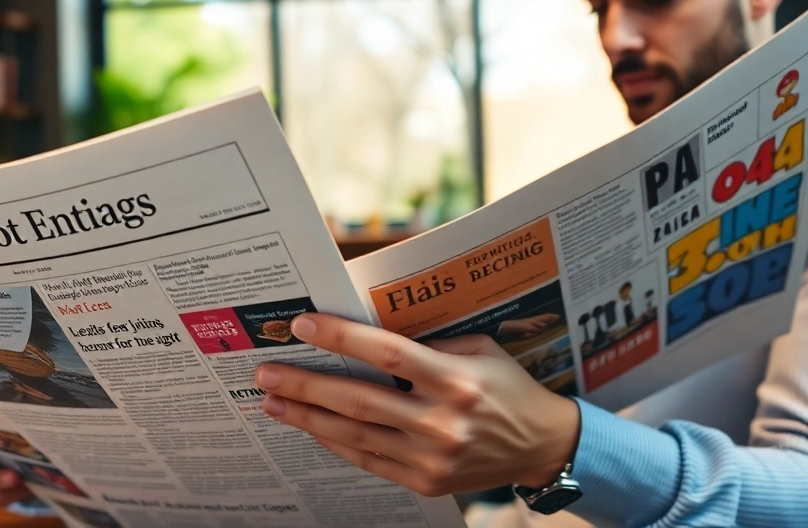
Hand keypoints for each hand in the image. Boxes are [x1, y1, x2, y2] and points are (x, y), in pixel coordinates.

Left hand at [254, 313, 579, 496]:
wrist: (541, 444)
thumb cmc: (507, 386)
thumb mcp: (478, 349)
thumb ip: (428, 342)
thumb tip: (366, 331)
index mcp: (457, 380)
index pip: (387, 353)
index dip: (341, 337)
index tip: (303, 324)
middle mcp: (443, 422)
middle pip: (359, 400)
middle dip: (307, 385)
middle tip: (267, 373)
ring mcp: (432, 458)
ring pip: (356, 435)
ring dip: (308, 417)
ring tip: (273, 401)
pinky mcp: (426, 482)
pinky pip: (369, 460)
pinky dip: (334, 443)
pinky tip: (309, 426)